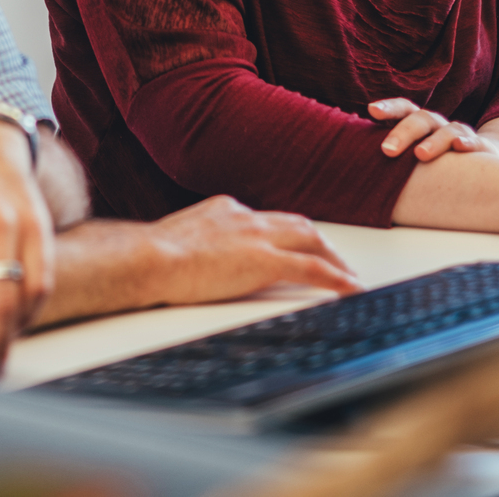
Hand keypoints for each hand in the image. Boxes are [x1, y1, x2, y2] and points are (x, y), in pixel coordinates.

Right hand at [144, 196, 362, 303]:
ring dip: (333, 257)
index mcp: (223, 210)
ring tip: (347, 275)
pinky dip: (337, 278)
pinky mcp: (266, 261)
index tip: (289, 246)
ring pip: (312, 239)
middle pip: (296, 224)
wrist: (147, 258)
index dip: (283, 233)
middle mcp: (245, 217)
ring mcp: (258, 237)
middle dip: (318, 241)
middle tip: (333, 259)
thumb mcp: (173, 243)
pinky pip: (314, 269)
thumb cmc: (148, 257)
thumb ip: (191, 247)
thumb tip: (185, 262)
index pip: (265, 219)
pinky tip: (351, 288)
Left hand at [369, 97, 486, 161]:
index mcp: (419, 123)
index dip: (388, 108)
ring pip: (447, 131)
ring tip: (420, 155)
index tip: (372, 111)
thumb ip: (391, 152)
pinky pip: (475, 143)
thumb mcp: (413, 152)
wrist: (483, 164)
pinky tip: (460, 148)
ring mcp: (460, 135)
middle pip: (421, 119)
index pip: (404, 108)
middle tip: (387, 150)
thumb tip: (354, 164)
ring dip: (433, 142)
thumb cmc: (435, 160)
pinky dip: (468, 143)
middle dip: (403, 132)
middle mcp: (438, 125)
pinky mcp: (481, 148)